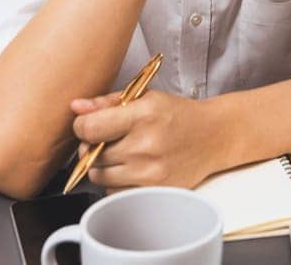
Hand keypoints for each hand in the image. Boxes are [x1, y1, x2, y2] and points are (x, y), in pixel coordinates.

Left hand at [70, 90, 228, 189]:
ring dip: (103, 167)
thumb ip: (108, 102)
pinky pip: (115, 193)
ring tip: (121, 154)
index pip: (90, 128)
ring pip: (100, 177)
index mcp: (143, 115)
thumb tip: (76, 108)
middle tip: (107, 139)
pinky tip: (131, 169)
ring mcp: (151, 173)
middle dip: (93, 147)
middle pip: (91, 156)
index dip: (82, 126)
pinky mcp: (155, 192)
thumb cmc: (179, 115)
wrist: (214, 136)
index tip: (87, 125)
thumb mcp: (146, 97)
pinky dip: (116, 183)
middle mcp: (146, 146)